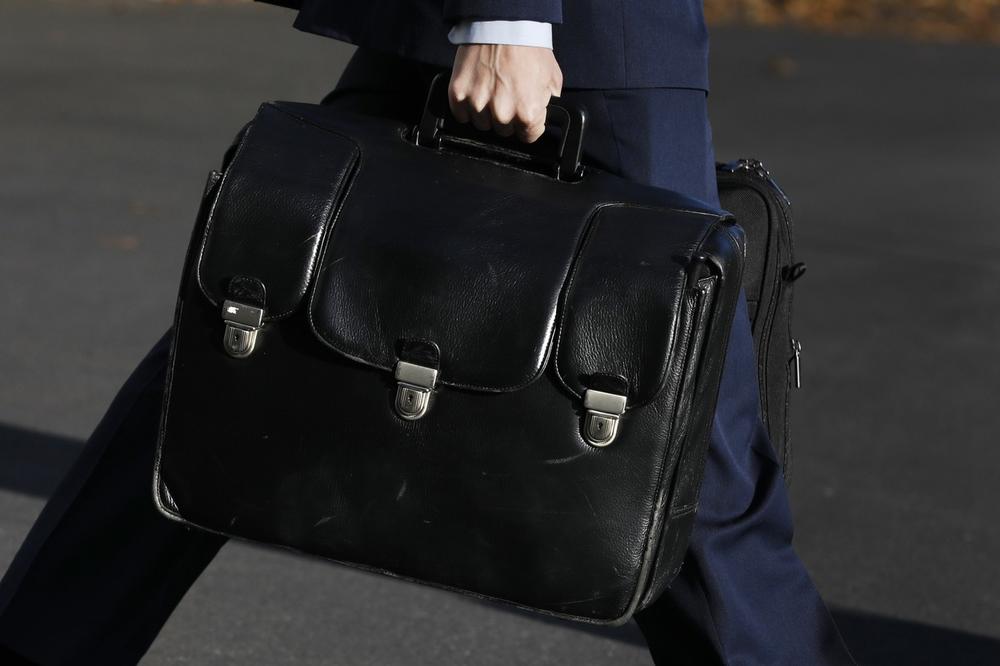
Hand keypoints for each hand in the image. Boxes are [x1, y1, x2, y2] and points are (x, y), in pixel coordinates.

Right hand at [448, 44, 562, 143]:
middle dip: (508, 118)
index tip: (525, 117)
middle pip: (504, 131)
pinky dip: (467, 108)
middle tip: (508, 96)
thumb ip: (546, 101)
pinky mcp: (458, 95)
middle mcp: (502, 114)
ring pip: (482, 125)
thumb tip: (543, 110)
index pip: (528, 137)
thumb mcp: (551, 77)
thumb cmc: (528, 47)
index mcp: (527, 113)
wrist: (504, 23)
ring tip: (491, 92)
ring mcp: (478, 105)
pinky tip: (476, 92)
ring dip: (486, 114)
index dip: (528, 126)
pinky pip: (461, 115)